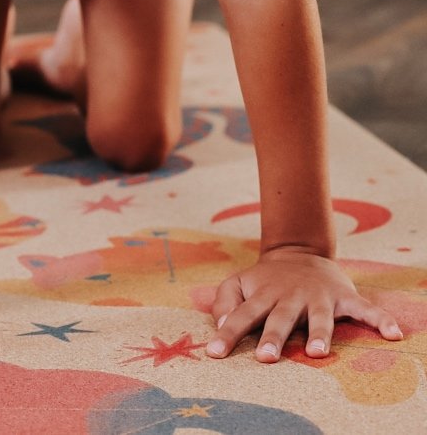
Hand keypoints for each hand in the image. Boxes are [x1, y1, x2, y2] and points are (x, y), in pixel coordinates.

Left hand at [206, 248, 403, 362]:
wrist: (301, 251)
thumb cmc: (266, 280)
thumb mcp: (240, 283)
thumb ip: (225, 301)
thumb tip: (221, 323)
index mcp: (263, 295)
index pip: (241, 315)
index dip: (227, 332)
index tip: (215, 352)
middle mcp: (290, 297)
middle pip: (280, 319)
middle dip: (273, 337)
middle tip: (265, 358)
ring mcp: (318, 297)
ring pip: (319, 317)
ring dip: (319, 333)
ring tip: (317, 352)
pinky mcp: (344, 297)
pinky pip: (365, 309)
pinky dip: (380, 320)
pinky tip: (393, 334)